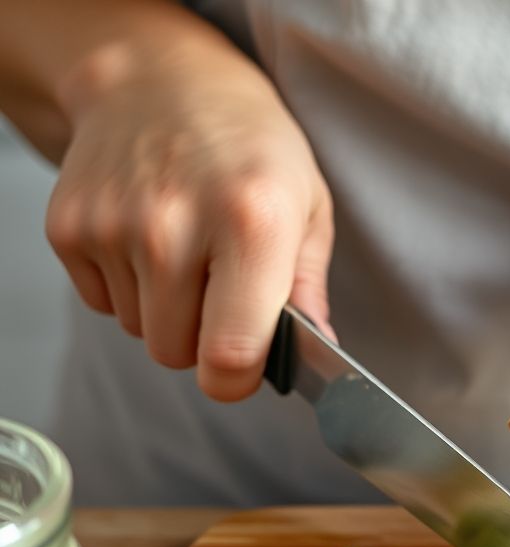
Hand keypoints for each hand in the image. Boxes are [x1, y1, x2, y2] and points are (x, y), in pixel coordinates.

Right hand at [45, 38, 332, 399]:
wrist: (162, 80)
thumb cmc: (250, 149)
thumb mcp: (307, 208)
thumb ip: (308, 290)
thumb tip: (316, 353)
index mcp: (251, 223)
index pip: (230, 354)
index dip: (237, 379)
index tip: (245, 367)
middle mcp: (175, 224)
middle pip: (177, 354)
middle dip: (203, 341)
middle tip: (221, 291)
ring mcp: (114, 225)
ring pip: (141, 333)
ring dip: (166, 314)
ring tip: (187, 254)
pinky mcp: (69, 228)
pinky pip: (105, 306)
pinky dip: (129, 290)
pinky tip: (149, 242)